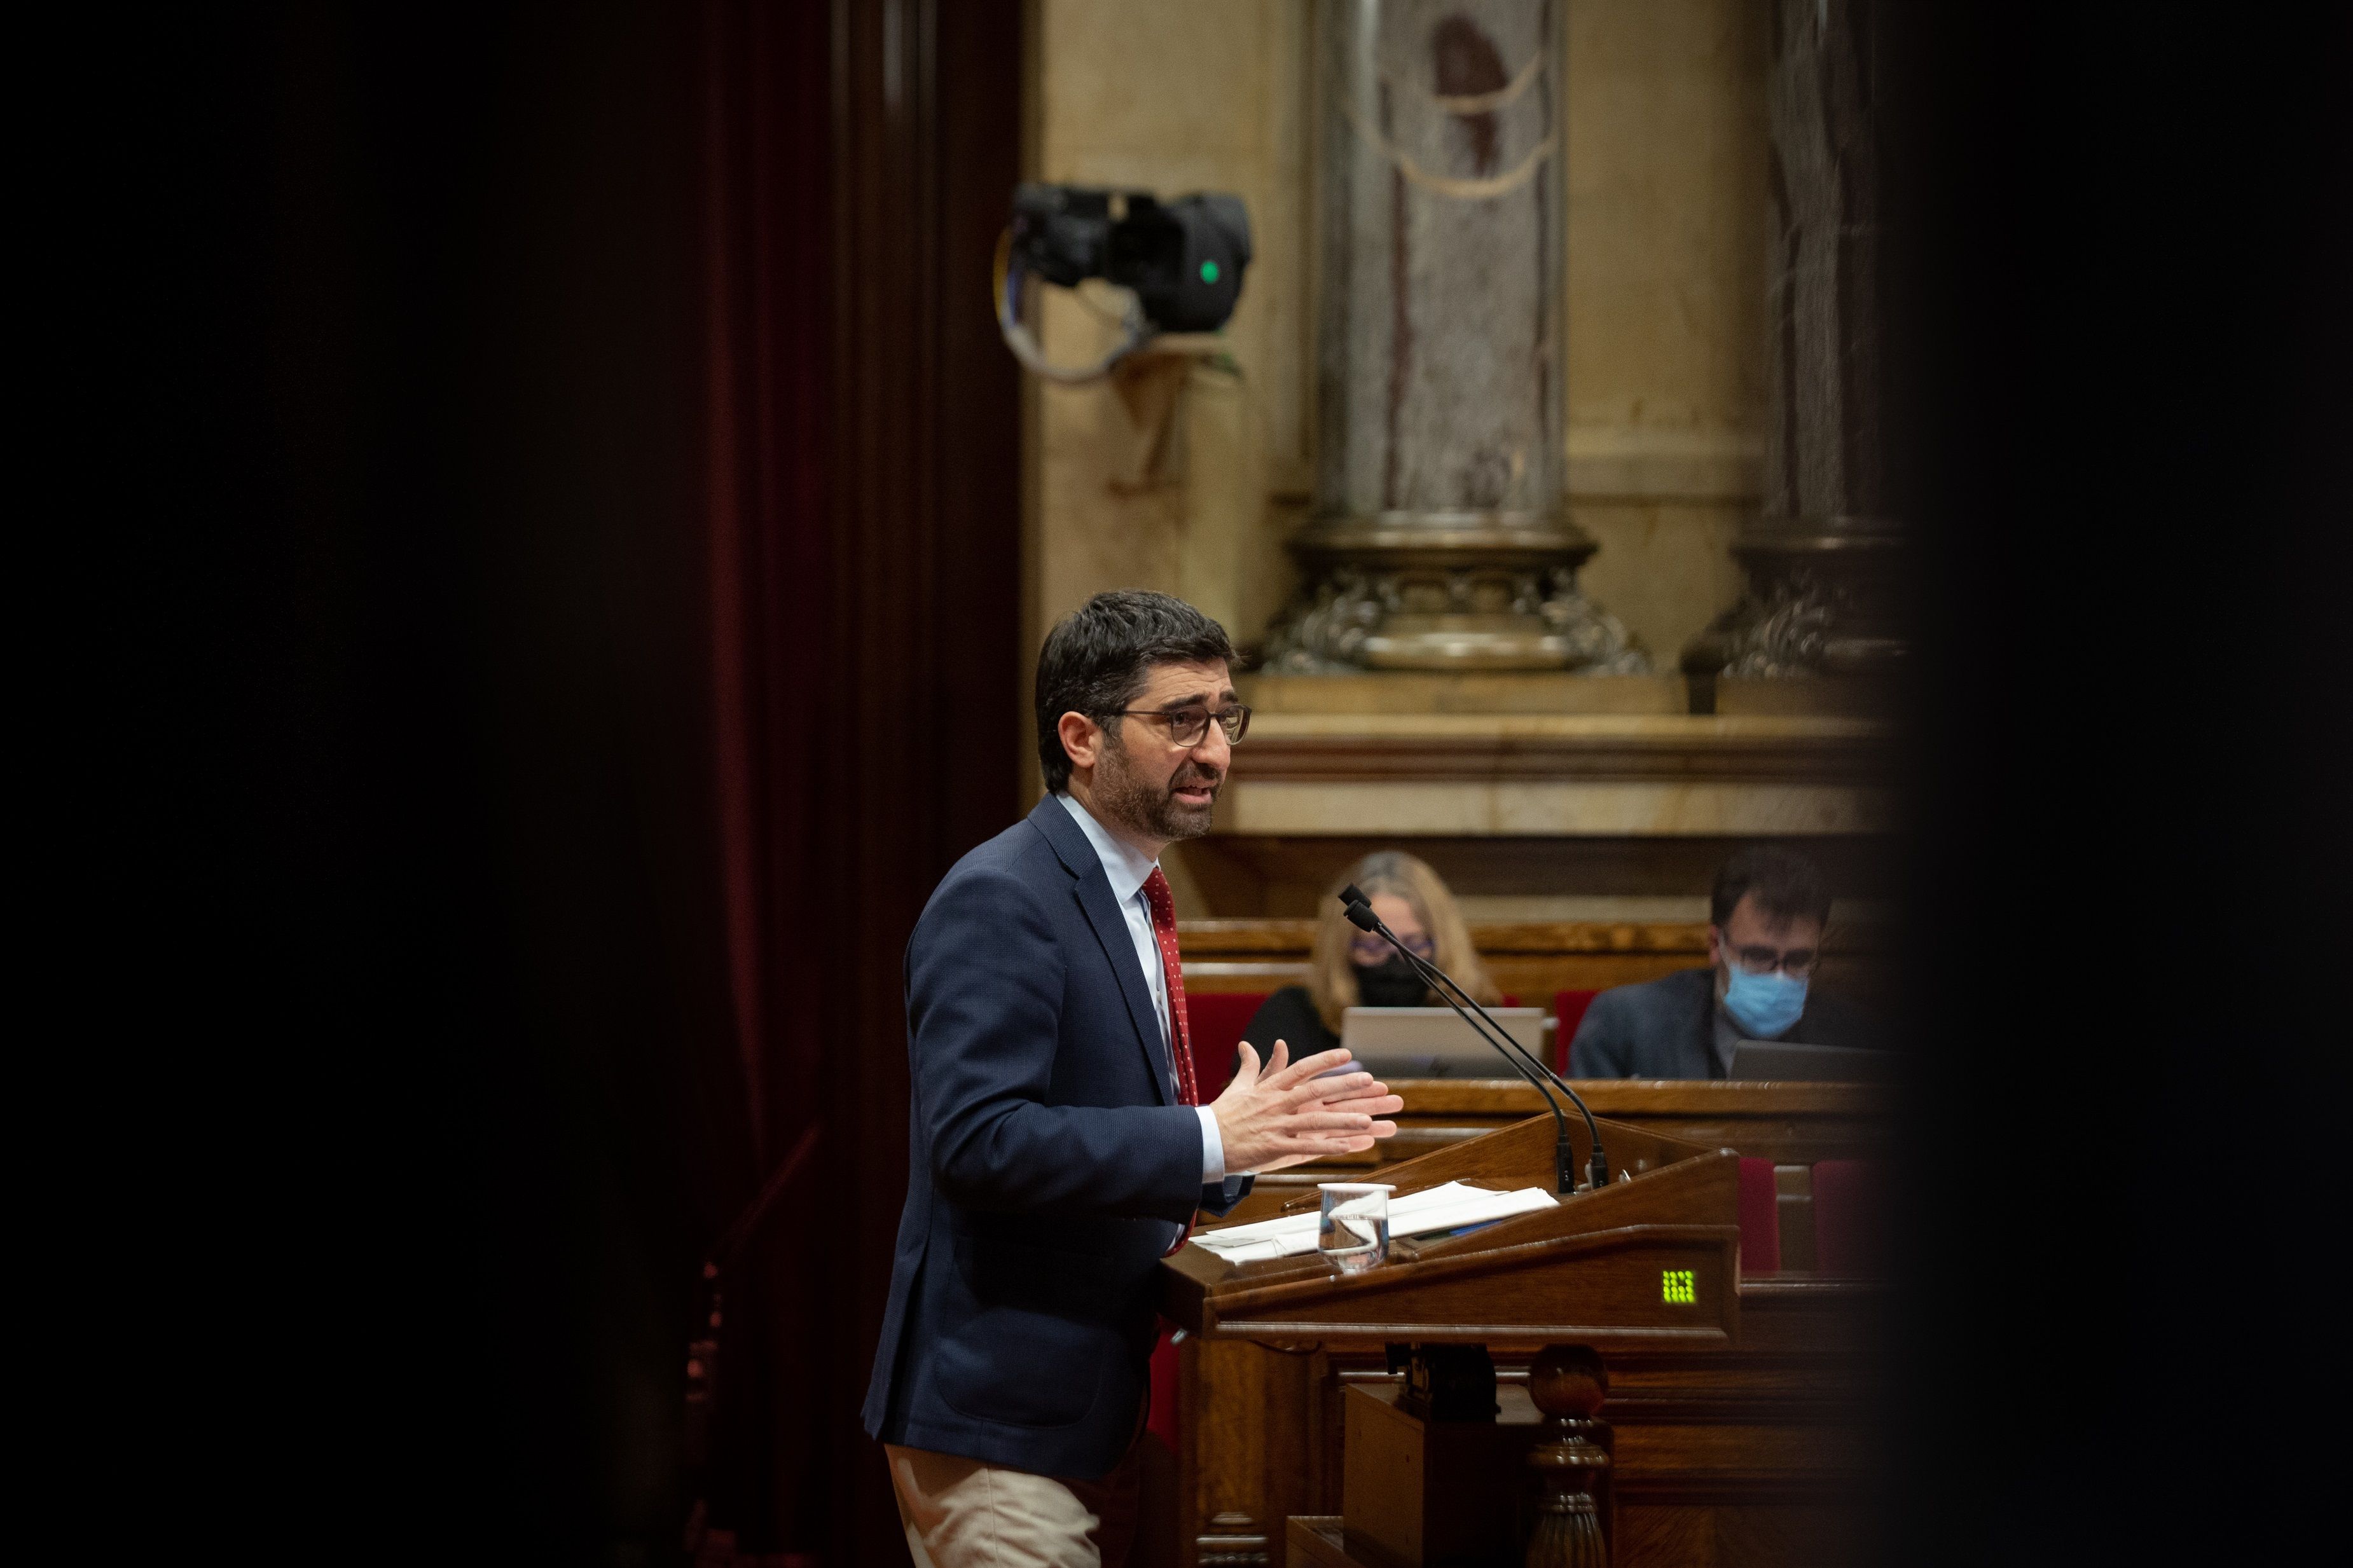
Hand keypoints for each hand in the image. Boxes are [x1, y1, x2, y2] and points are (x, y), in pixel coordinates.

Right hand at [1211, 1039, 1404, 1173]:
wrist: (1203, 1141)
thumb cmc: (1220, 1115)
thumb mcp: (1237, 1087)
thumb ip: (1249, 1066)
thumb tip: (1247, 1044)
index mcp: (1268, 1089)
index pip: (1300, 1069)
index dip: (1324, 1061)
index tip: (1346, 1055)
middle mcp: (1274, 1104)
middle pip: (1314, 1091)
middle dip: (1343, 1086)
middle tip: (1369, 1080)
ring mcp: (1274, 1125)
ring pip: (1314, 1121)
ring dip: (1342, 1121)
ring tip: (1367, 1120)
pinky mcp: (1272, 1147)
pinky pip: (1303, 1147)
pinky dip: (1325, 1147)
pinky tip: (1346, 1147)